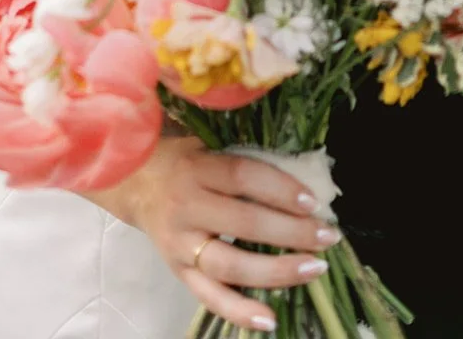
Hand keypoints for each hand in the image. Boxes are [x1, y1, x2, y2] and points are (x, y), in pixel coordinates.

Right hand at [89, 134, 338, 332]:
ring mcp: (181, 244)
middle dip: (292, 231)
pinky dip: (240, 312)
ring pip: (231, 264)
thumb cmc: (183, 158)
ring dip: (277, 271)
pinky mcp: (178, 271)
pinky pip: (210, 297)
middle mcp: (187, 206)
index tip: (314, 201)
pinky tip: (270, 319)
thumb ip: (242, 157)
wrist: (133, 182)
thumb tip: (303, 171)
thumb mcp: (207, 143)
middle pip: (245, 221)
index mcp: (197, 167)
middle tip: (328, 236)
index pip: (244, 176)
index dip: (281, 188)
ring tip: (315, 269)